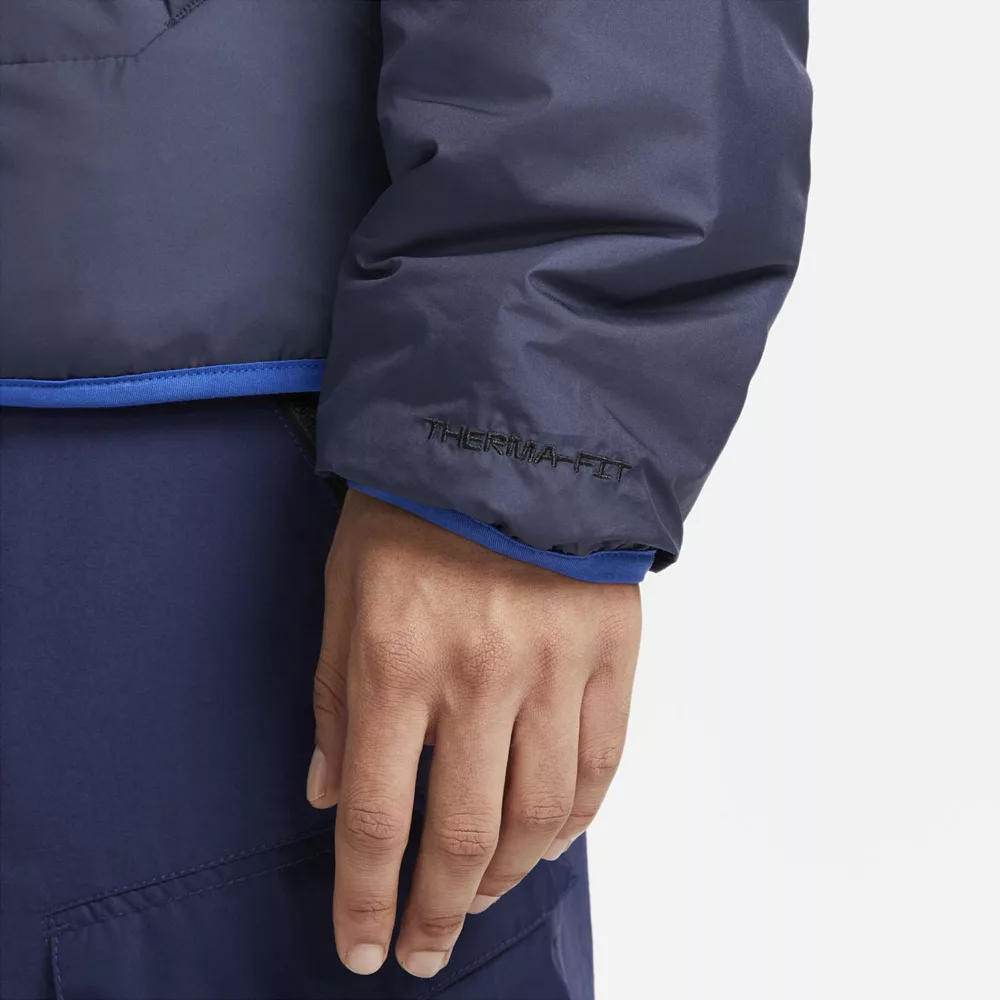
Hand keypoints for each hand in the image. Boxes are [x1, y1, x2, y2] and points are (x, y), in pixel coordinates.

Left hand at [307, 489, 640, 977]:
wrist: (506, 430)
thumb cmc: (414, 506)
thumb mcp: (344, 591)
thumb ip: (336, 700)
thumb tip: (329, 794)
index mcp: (398, 660)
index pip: (378, 817)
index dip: (366, 900)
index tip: (362, 947)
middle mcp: (480, 675)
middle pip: (462, 835)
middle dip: (438, 912)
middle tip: (426, 947)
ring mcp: (554, 666)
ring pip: (541, 816)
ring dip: (506, 876)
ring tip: (479, 895)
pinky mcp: (610, 651)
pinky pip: (601, 762)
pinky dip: (576, 820)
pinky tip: (549, 841)